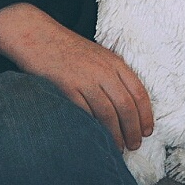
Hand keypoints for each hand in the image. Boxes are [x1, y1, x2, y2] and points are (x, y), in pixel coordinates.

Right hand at [0, 3, 154, 150]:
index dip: (146, 115)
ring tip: (118, 148)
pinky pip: (84, 114)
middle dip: (133, 130)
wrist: (38, 36)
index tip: (147, 132)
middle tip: (134, 146)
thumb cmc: (68, 49)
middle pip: (126, 107)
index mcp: (116, 63)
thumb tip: (126, 105)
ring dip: (115, 135)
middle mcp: (104, 71)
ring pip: (108, 114)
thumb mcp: (99, 56)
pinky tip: (96, 139)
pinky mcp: (66, 88)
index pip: (139, 93)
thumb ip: (113, 75)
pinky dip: (93, 130)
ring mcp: (85, 79)